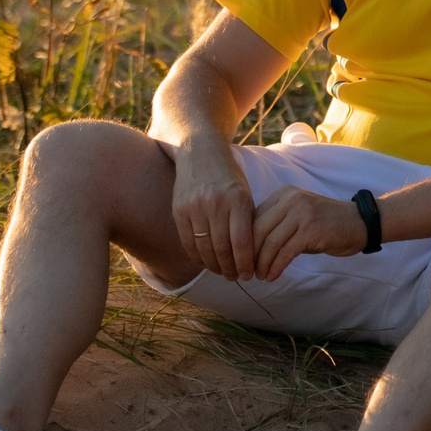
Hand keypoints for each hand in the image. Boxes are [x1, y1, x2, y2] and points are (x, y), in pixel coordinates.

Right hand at [170, 127, 257, 278]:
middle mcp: (216, 204)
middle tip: (235, 277)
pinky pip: (187, 242)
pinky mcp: (179, 210)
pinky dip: (196, 257)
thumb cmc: (228, 177)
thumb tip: (250, 257)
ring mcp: (195, 207)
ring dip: (213, 266)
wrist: (200, 153)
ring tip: (221, 272)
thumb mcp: (244, 194)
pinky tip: (204, 263)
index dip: (245, 264)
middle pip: (222, 250)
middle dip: (230, 269)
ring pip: (204, 249)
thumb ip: (247, 222)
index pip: (242, 244)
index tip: (249, 275)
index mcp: (238, 200)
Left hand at [251, 186, 367, 279]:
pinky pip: (285, 252)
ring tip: (259, 276)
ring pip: (270, 242)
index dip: (244, 241)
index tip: (241, 259)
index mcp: (283, 194)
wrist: (360, 222)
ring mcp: (301, 214)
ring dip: (262, 263)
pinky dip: (276, 267)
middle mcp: (290, 200)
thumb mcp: (299, 216)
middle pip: (258, 230)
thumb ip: (277, 224)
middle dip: (248, 254)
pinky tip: (272, 276)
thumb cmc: (326, 223)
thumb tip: (250, 246)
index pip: (254, 217)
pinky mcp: (311, 230)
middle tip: (246, 271)